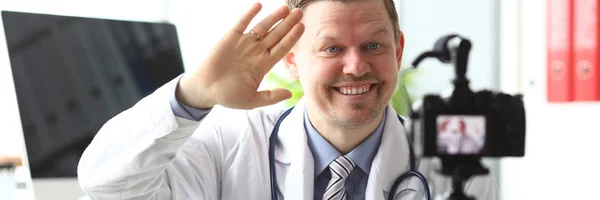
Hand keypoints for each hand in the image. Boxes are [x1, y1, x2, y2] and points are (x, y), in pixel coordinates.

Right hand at [177, 3, 303, 108]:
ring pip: (262, 27)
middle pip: (275, 35)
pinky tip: (259, 5)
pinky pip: (242, 23)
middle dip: (288, 24)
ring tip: (285, 8)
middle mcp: (256, 52)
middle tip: (299, 13)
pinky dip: (249, 14)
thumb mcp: (252, 100)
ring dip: (273, 17)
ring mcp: (243, 43)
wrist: (205, 89)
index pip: (282, 48)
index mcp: (263, 65)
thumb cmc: (228, 96)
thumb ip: (270, 97)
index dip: (292, 38)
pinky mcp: (230, 38)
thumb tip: (289, 94)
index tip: (302, 27)